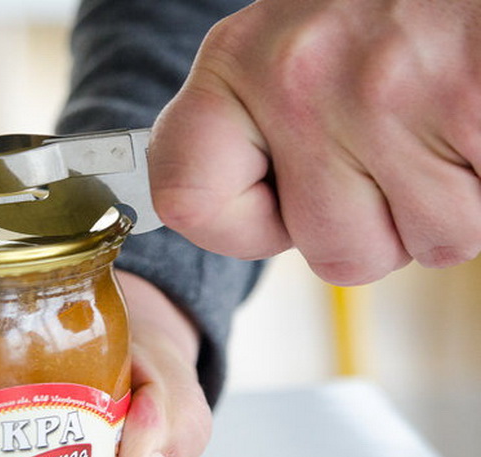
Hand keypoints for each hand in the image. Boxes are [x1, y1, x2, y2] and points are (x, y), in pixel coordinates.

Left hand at [149, 0, 480, 285]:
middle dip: (370, 226)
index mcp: (234, 62)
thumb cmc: (377, 17)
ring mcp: (385, 95)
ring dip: (435, 209)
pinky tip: (465, 131)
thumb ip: (251, 136)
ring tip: (435, 126)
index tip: (276, 197)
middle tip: (387, 149)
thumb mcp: (283, 55)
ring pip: (415, 247)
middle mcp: (296, 77)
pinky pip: (474, 224)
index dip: (242, 227)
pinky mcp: (469, 103)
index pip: (185, 199)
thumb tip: (235, 214)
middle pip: (328, 252)